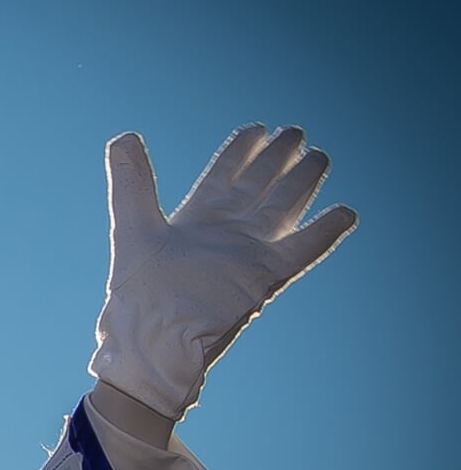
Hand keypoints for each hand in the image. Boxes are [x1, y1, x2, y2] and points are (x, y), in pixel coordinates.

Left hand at [88, 125, 356, 419]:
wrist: (155, 341)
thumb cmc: (138, 292)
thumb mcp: (133, 226)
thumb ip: (131, 181)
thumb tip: (123, 135)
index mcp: (194, 220)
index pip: (223, 175)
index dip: (240, 152)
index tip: (257, 128)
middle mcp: (225, 233)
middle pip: (258, 187)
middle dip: (276, 161)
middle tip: (297, 133)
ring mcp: (247, 254)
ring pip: (282, 209)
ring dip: (301, 184)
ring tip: (321, 158)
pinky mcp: (265, 277)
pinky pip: (302, 249)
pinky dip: (323, 232)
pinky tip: (346, 213)